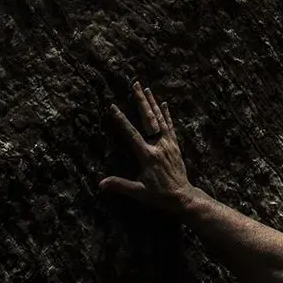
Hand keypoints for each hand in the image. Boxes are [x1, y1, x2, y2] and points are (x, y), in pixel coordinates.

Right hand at [99, 81, 194, 212]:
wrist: (183, 197)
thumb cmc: (160, 195)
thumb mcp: (138, 192)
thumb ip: (120, 185)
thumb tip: (100, 184)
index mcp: (148, 155)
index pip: (131, 134)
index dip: (121, 120)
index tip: (113, 107)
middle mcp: (159, 146)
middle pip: (148, 119)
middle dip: (141, 101)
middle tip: (135, 85)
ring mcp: (168, 144)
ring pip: (159, 119)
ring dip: (152, 103)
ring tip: (146, 89)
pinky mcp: (175, 146)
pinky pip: (170, 126)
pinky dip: (166, 115)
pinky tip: (164, 104)